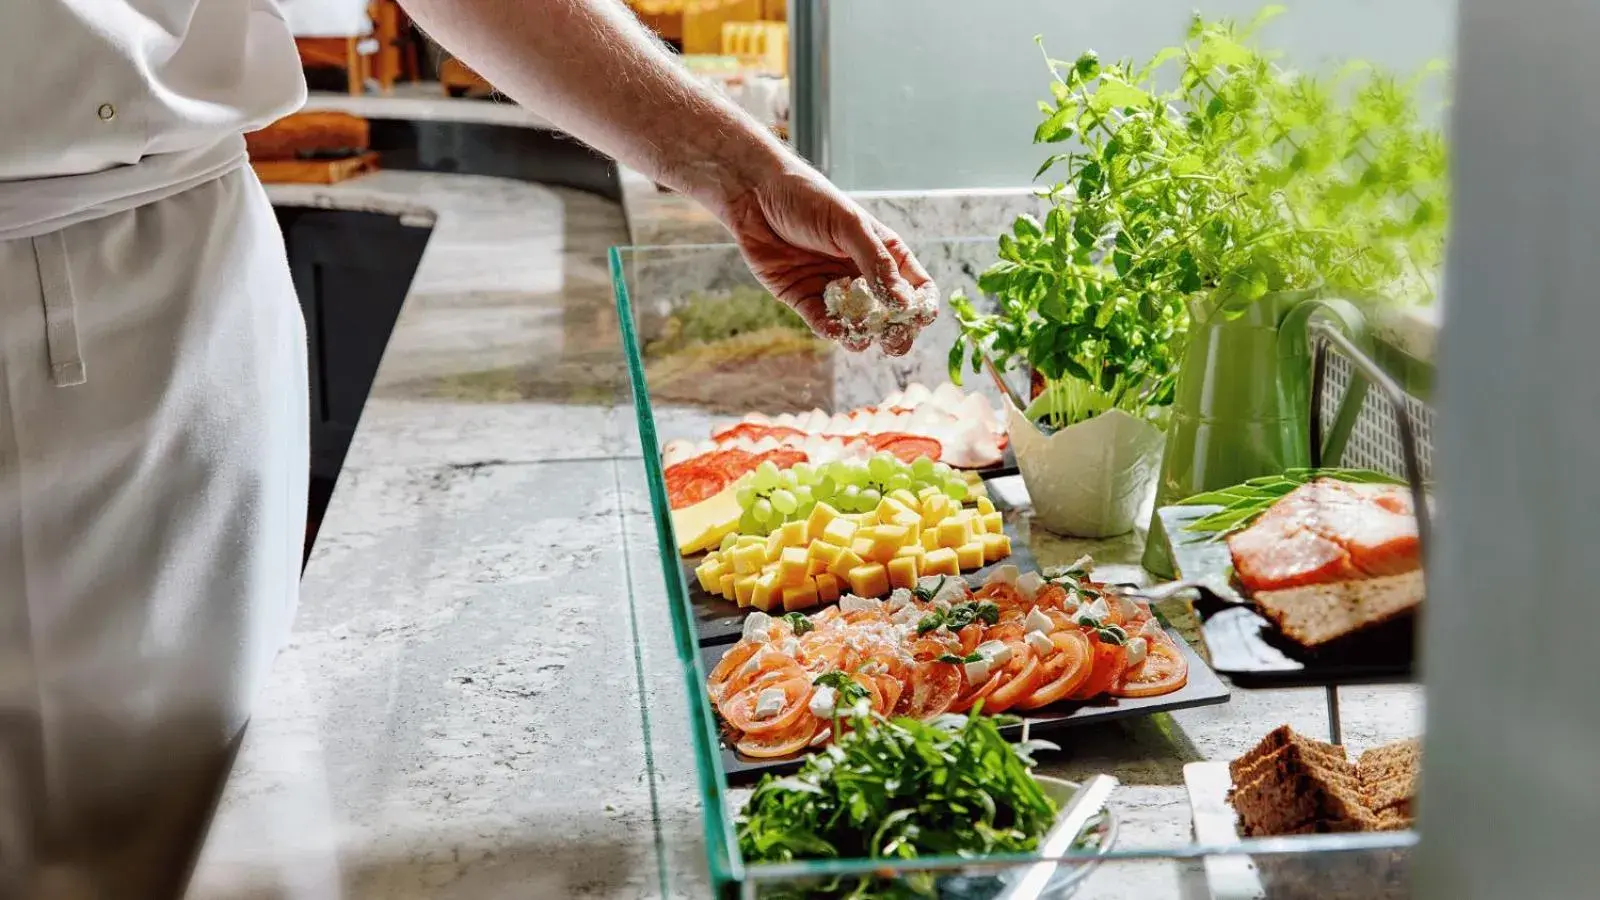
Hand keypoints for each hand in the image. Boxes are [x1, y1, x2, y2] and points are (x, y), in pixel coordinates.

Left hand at [719, 165, 933, 355]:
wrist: (755, 195)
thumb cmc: (808, 199)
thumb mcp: (849, 226)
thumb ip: (876, 264)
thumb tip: (904, 304)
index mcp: (883, 252)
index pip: (916, 286)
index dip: (921, 305)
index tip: (920, 319)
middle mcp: (862, 274)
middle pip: (890, 313)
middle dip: (895, 331)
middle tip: (893, 341)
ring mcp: (834, 289)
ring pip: (858, 324)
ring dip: (863, 335)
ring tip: (860, 335)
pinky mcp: (804, 299)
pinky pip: (824, 323)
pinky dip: (832, 331)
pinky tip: (834, 331)